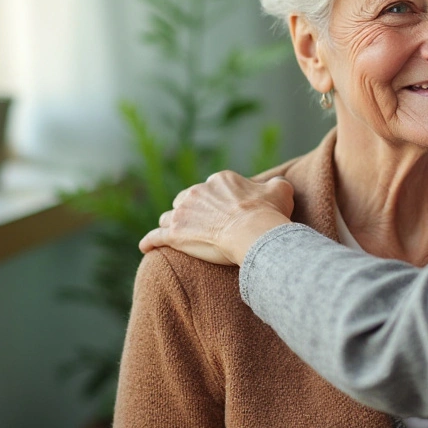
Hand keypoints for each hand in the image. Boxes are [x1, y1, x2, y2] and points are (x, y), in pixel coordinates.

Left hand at [139, 172, 295, 265]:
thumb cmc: (269, 213)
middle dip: (191, 212)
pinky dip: (150, 241)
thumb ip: (275, 185)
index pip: (210, 189)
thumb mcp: (280, 191)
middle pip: (186, 201)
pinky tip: (146, 246)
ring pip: (169, 217)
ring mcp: (183, 212)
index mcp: (220, 180)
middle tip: (203, 228)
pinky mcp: (174, 234)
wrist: (255, 232)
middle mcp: (197, 191)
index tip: (223, 215)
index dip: (215, 203)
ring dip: (172, 225)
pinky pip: (155, 236)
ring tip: (178, 237)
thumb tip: (275, 186)